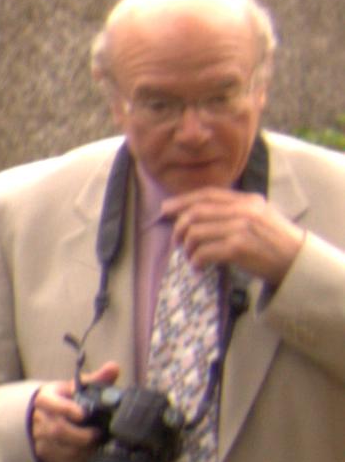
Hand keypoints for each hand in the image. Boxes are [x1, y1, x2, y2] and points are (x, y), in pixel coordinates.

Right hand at [30, 365, 119, 461]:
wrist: (45, 417)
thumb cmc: (67, 401)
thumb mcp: (78, 388)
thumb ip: (96, 380)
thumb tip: (114, 367)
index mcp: (46, 399)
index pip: (49, 402)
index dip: (65, 408)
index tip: (82, 413)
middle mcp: (39, 420)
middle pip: (56, 430)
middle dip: (80, 435)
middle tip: (98, 435)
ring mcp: (39, 439)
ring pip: (58, 450)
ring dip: (80, 452)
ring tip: (96, 448)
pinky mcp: (44, 456)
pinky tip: (87, 459)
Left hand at [168, 189, 309, 288]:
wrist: (296, 260)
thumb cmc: (274, 240)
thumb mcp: (259, 215)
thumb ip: (233, 210)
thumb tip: (193, 212)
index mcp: (247, 200)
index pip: (207, 195)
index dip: (182, 201)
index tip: (165, 210)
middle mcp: (243, 211)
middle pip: (195, 213)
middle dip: (178, 227)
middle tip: (176, 241)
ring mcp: (241, 228)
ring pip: (195, 233)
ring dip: (187, 248)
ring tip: (191, 256)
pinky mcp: (238, 248)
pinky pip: (203, 252)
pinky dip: (195, 261)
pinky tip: (199, 267)